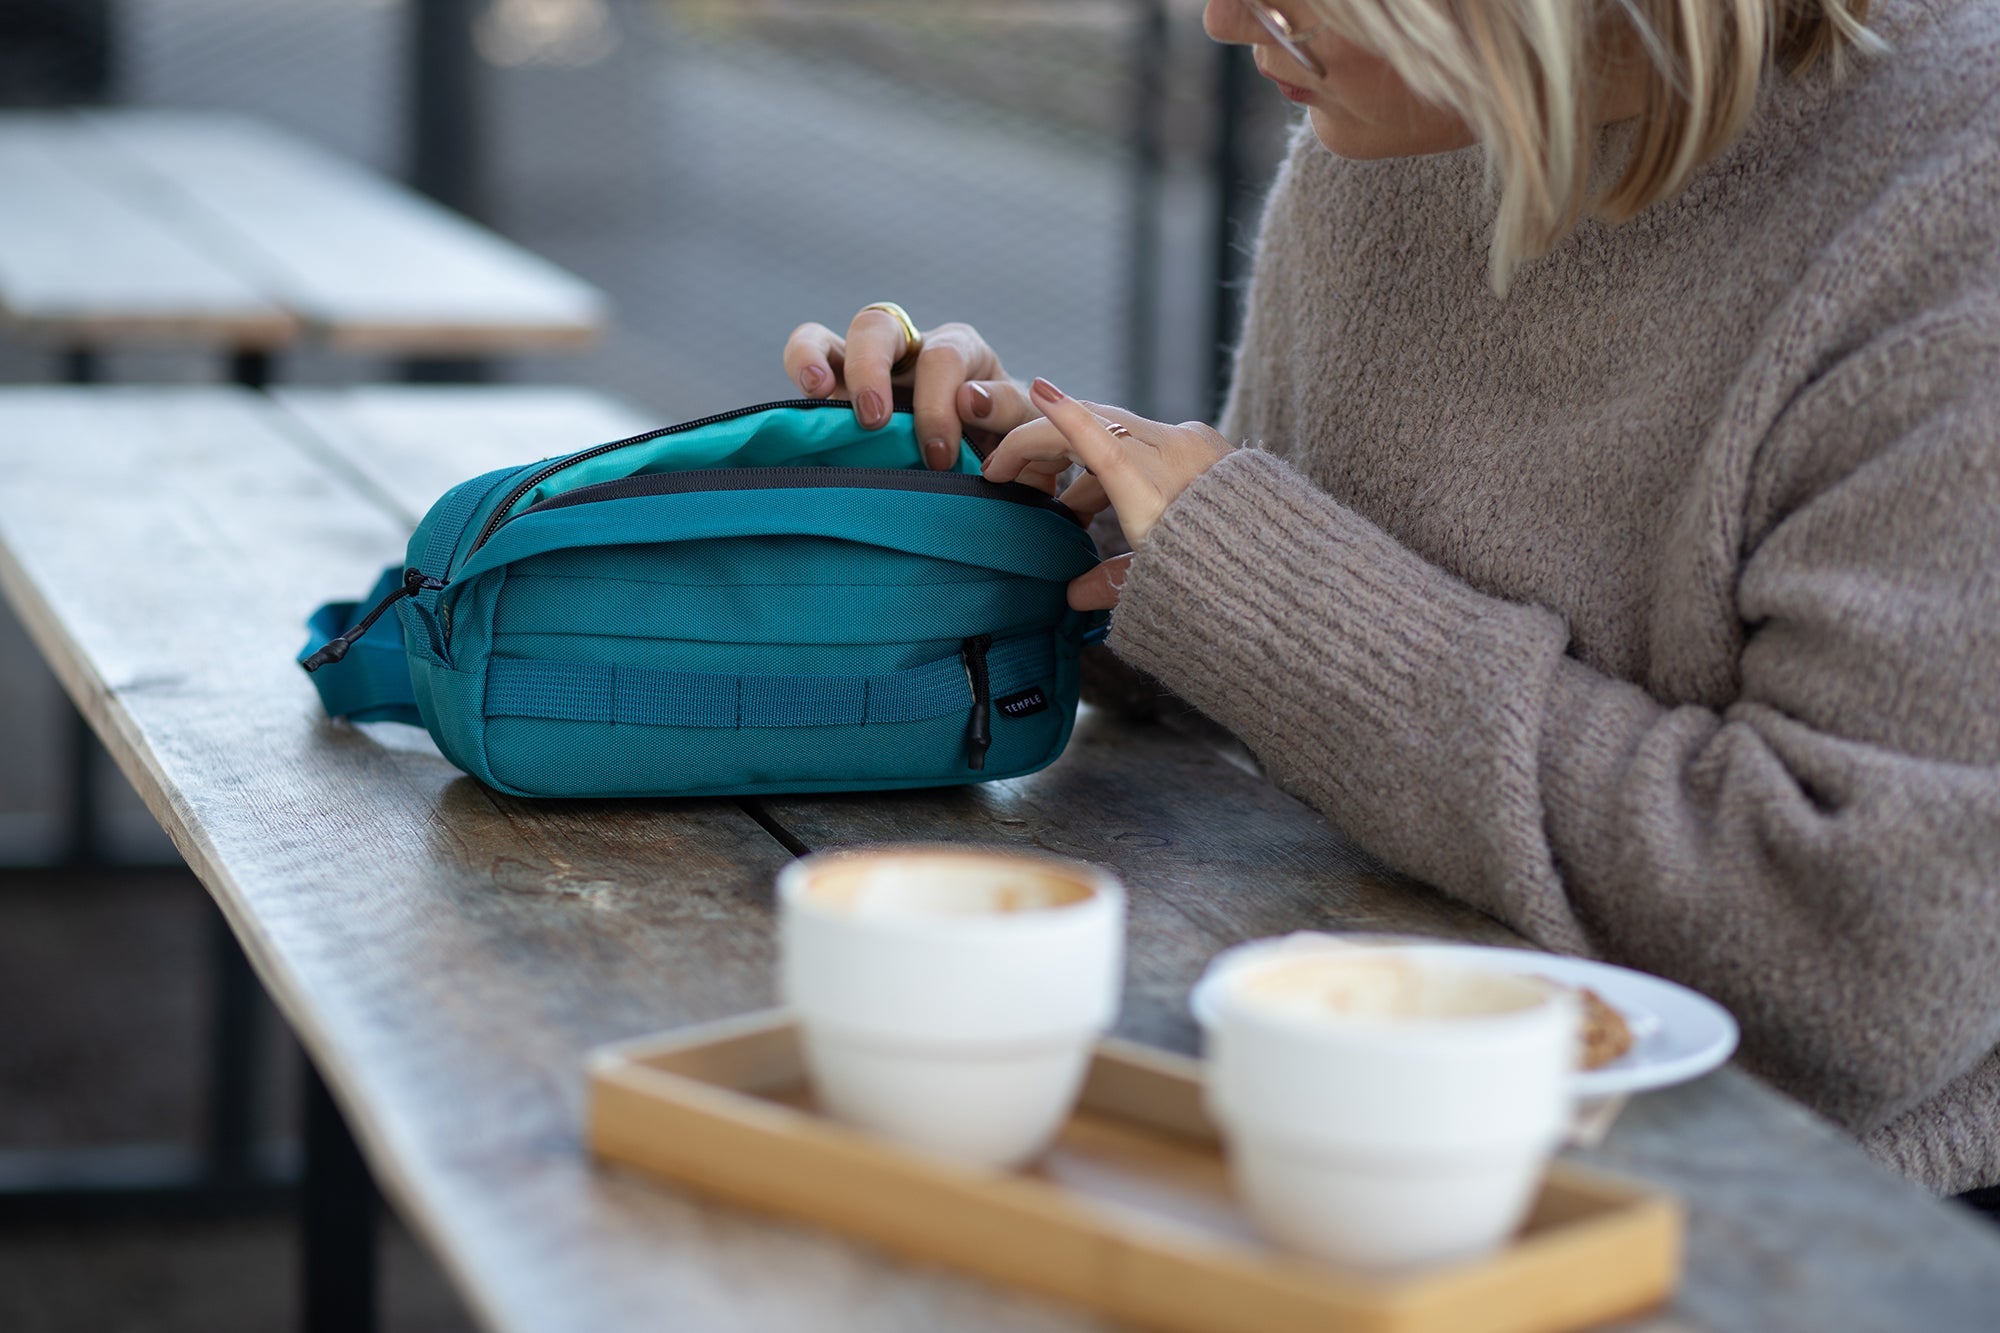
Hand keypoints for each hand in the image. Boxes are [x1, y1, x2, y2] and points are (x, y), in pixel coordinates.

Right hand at [783, 310, 1039, 469]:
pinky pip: (810, 365)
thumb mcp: (1027, 425)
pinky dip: (803, 372)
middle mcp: (909, 348)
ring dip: (815, 359)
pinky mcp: (839, 394)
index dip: (938, 406)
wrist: (996, 470)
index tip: (940, 458)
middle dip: (872, 369)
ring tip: (819, 392)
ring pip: (828, 337)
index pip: (941, 358)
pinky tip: (804, 405)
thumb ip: (1010, 409)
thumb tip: (970, 399)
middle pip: (879, 326)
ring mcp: (867, 369)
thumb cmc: (1011, 443)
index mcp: (960, 351)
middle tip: (875, 420)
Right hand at [981, 378, 1232, 606]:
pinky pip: (1148, 441)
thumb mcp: (1157, 585)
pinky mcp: (1208, 446)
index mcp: (1156, 489)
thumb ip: (1110, 583)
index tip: (1037, 390)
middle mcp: (1175, 455)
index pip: (1100, 441)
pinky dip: (1116, 461)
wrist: (1287, 572)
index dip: (1064, 416)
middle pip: (1097, 425)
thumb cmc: (1220, 580)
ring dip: (1079, 461)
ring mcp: (1194, 444)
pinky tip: (1102, 499)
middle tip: (1009, 473)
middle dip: (1044, 444)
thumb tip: (1073, 595)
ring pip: (1119, 431)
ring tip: (1059, 506)